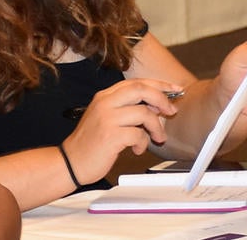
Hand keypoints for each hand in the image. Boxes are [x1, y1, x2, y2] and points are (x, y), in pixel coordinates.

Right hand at [62, 78, 183, 181]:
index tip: (175, 90)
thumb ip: (128, 109)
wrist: (70, 162)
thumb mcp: (107, 118)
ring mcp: (107, 119)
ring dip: (156, 127)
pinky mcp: (110, 136)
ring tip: (157, 137)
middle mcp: (105, 103)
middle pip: (141, 89)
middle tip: (171, 111)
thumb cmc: (91, 143)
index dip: (159, 85)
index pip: (136, 82)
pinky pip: (138, 135)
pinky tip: (137, 149)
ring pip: (144, 113)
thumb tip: (157, 105)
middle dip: (162, 98)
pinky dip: (143, 143)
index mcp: (105, 96)